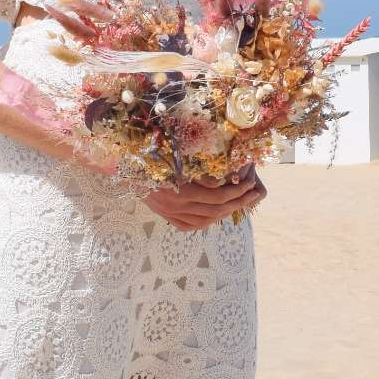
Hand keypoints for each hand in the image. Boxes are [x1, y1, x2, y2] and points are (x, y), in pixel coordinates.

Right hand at [140, 162, 266, 230]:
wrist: (125, 162)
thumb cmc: (152, 153)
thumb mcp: (177, 155)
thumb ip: (200, 169)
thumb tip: (224, 176)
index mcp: (181, 189)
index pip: (218, 196)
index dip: (237, 192)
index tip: (250, 184)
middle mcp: (176, 205)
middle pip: (215, 210)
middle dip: (237, 203)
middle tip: (252, 195)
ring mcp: (170, 213)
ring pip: (204, 221)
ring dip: (224, 214)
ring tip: (237, 204)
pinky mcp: (165, 216)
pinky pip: (189, 225)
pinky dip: (205, 222)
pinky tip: (214, 215)